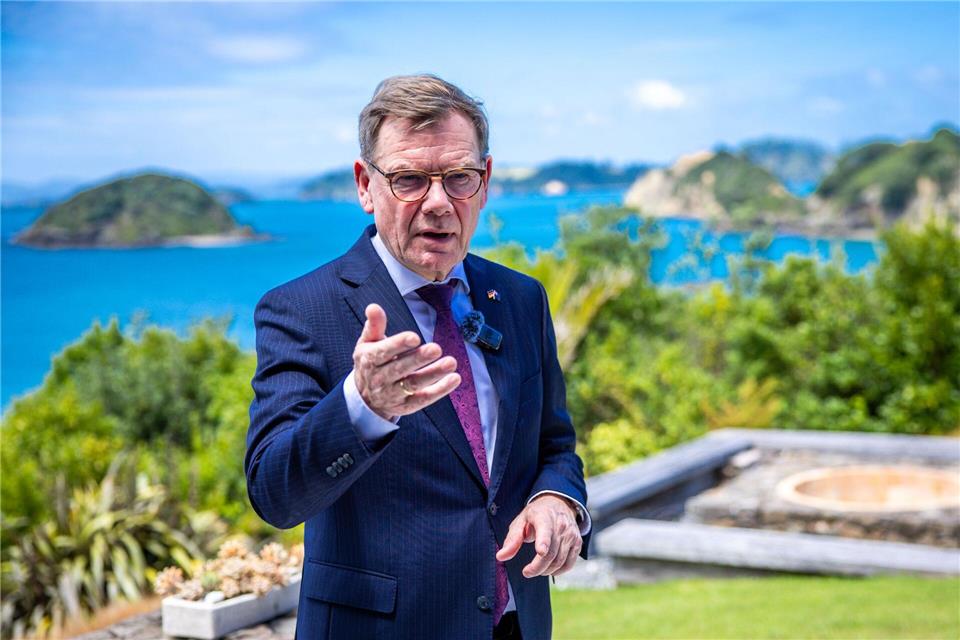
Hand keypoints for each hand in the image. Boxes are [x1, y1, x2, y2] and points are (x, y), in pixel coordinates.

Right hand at [353, 303, 460, 419]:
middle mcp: (380, 379)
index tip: (414, 337)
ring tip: (451, 362)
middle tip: (436, 348)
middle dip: (418, 359)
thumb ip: (374, 325)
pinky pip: (424, 399)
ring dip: (433, 374)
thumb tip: (373, 307)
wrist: (365, 398)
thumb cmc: (371, 363)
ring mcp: (393, 394)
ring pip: (414, 384)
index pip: (383, 352)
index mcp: (370, 360)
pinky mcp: (406, 406)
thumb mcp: (368, 343)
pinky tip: (454, 379)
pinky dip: (440, 390)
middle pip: (400, 369)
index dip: (398, 344)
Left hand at [495, 495, 580, 577]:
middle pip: (551, 553)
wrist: (558, 503)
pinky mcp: (577, 543)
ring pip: (560, 561)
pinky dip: (558, 571)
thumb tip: (501, 557)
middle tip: (527, 572)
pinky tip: (549, 569)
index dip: (544, 542)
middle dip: (537, 568)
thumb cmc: (537, 514)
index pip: (545, 530)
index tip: (540, 551)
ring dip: (546, 571)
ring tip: (536, 569)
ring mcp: (571, 535)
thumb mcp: (521, 521)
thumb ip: (512, 540)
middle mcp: (560, 525)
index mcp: (544, 517)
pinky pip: (569, 563)